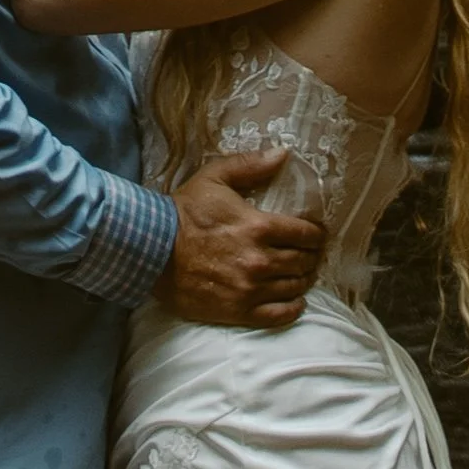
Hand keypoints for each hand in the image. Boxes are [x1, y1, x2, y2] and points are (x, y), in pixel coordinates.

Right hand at [160, 152, 324, 329]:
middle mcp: (260, 260)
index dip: (316, 233)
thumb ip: (250, 165)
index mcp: (258, 226)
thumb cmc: (184, 212)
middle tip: (310, 253)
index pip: (306, 233)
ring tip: (302, 273)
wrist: (152, 250)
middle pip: (303, 261)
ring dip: (304, 279)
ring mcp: (250, 289)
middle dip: (311, 256)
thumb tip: (283, 153)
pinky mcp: (239, 311)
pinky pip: (280, 315)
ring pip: (295, 287)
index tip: (316, 233)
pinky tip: (296, 301)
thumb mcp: (214, 177)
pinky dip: (294, 308)